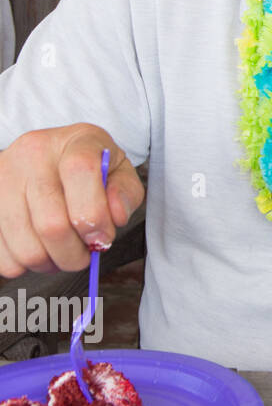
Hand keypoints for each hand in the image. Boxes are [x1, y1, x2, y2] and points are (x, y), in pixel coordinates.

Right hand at [0, 123, 144, 277]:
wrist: (51, 158)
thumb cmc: (91, 169)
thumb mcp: (120, 172)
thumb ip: (125, 193)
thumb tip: (115, 217)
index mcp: (75, 141)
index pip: (80, 171)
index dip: (94, 214)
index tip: (102, 237)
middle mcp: (32, 154)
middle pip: (51, 223)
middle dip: (74, 253)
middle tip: (85, 254)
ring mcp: (2, 178)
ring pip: (26, 246)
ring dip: (50, 262)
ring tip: (62, 252)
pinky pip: (2, 255)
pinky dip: (22, 264)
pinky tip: (37, 248)